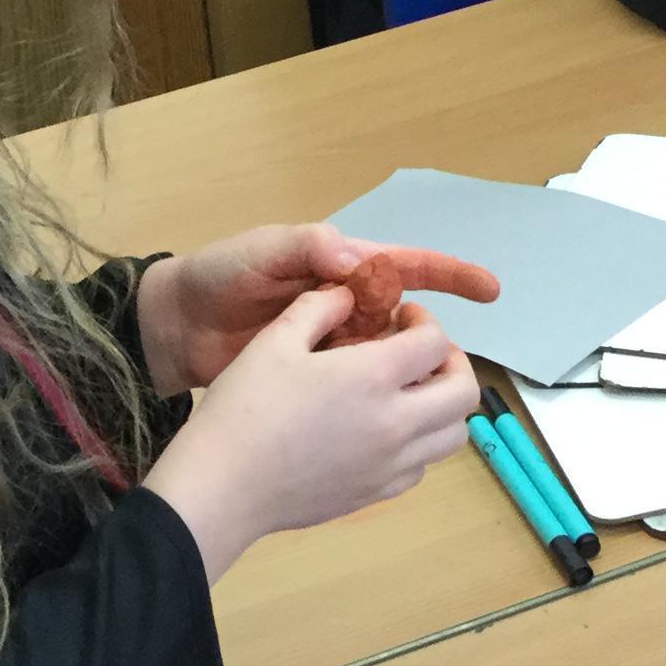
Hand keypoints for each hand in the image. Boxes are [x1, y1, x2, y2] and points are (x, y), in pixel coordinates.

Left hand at [136, 227, 497, 393]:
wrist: (175, 328)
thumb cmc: (217, 277)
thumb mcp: (261, 253)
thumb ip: (308, 247)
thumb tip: (363, 258)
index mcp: (343, 269)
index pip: (409, 268)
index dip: (452, 276)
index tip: (490, 290)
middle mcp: (349, 309)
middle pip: (407, 323)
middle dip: (422, 339)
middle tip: (413, 357)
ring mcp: (337, 349)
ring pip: (388, 362)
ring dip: (397, 374)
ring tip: (393, 390)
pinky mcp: (320, 384)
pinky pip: (359, 392)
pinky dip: (371, 400)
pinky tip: (379, 417)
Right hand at [143, 286, 479, 579]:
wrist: (222, 487)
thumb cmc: (244, 408)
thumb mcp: (274, 341)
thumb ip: (318, 309)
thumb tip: (348, 294)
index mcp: (374, 376)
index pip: (435, 342)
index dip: (424, 321)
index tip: (401, 318)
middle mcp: (396, 423)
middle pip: (464, 392)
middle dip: (452, 362)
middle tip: (421, 353)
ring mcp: (391, 465)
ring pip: (453, 435)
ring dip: (444, 406)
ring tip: (410, 393)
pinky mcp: (377, 494)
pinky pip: (423, 467)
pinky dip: (420, 443)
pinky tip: (385, 431)